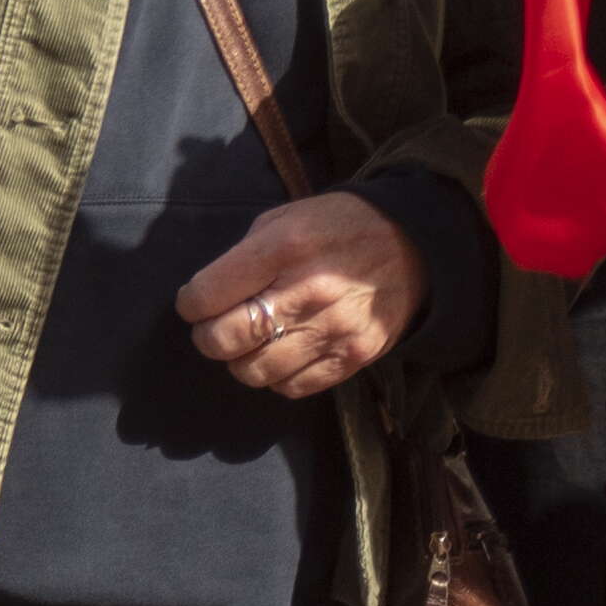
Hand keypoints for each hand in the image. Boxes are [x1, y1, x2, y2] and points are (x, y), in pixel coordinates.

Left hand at [174, 188, 427, 400]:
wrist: (416, 245)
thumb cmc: (336, 226)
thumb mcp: (283, 220)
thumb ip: (243, 256)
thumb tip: (208, 296)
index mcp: (283, 249)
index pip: (207, 295)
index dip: (190, 304)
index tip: (194, 304)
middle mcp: (307, 293)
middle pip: (227, 339)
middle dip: (207, 338)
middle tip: (214, 328)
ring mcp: (334, 329)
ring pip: (255, 371)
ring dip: (240, 361)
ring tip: (249, 343)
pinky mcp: (355, 356)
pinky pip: (293, 386)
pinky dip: (276, 376)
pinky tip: (280, 354)